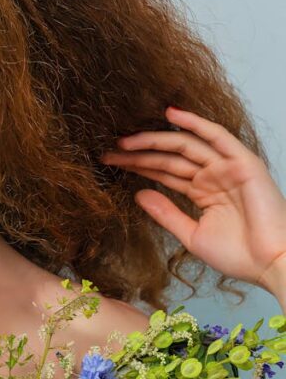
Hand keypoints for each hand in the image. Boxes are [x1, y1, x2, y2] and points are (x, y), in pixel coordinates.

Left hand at [99, 105, 285, 294]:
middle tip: (110, 152)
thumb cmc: (239, 256)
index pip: (164, 172)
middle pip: (169, 158)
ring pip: (185, 146)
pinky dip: (195, 122)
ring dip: (155, 140)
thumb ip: (166, 213)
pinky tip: (171, 114)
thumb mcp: (192, 235)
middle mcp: (213, 176)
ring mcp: (227, 167)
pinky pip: (216, 136)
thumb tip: (139, 194)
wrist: (271, 264)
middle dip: (139, 154)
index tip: (111, 162)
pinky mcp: (242, 162)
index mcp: (203, 192)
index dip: (138, 166)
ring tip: (126, 139)